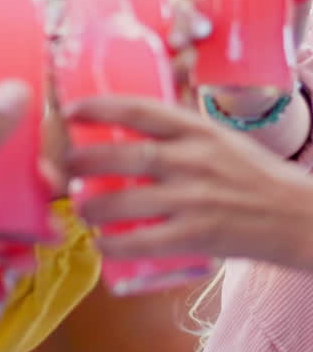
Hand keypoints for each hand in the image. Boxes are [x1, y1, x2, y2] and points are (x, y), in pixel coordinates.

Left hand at [63, 94, 312, 268]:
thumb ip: (182, 136)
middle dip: (84, 160)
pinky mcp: (199, 237)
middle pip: (127, 154)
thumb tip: (129, 130)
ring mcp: (197, 199)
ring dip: (92, 206)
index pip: (142, 109)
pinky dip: (115, 245)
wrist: (303, 218)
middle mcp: (196, 160)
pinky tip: (101, 244)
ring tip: (78, 207)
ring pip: (127, 202)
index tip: (71, 110)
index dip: (100, 107)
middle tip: (62, 166)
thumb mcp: (222, 142)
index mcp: (201, 130)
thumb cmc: (258, 179)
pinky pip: (144, 243)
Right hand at [164, 0, 312, 106]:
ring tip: (202, 30)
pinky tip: (188, 55)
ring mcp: (182, 8)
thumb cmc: (268, 23)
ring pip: (172, 0)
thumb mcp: (289, 7)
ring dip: (182, 12)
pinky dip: (177, 48)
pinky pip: (167, 40)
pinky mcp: (179, 42)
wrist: (258, 75)